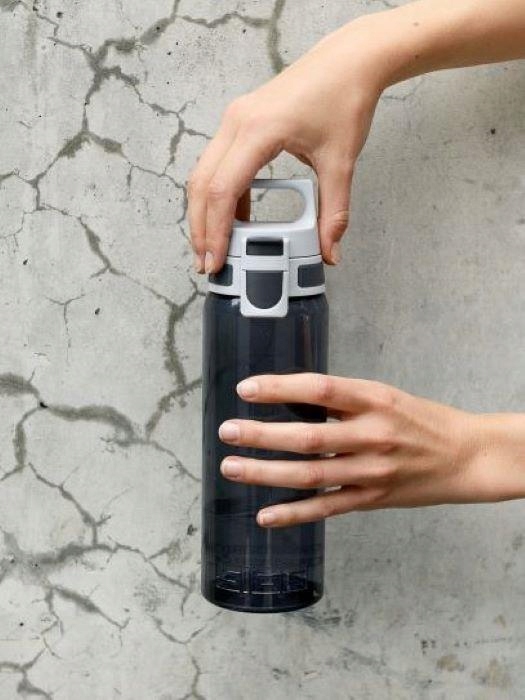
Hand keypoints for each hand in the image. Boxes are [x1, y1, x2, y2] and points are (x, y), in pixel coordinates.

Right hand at [188, 0, 524, 275]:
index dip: (215, 231)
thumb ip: (333, 212)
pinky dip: (221, 195)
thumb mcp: (341, 162)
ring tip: (215, 247)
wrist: (349, 61)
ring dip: (205, 213)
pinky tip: (237, 220)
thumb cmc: (344, 99)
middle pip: (201, 185)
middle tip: (208, 264)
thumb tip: (329, 252)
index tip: (216, 261)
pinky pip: (219, 164)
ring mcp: (234, 120)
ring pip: (203, 175)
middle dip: (201, 228)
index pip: (222, 191)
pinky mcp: (240, 123)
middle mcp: (236, 123)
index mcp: (257, 131)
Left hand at [217, 373, 524, 526]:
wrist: (464, 456)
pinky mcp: (371, 498)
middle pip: (308, 437)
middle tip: (227, 431)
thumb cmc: (420, 420)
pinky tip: (264, 515)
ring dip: (266, 473)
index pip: (321, 390)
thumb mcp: (383, 395)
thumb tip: (287, 397)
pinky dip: (294, 514)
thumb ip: (341, 399)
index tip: (246, 389)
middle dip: (262, 435)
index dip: (281, 389)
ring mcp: (371, 471)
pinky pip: (327, 508)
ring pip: (310, 475)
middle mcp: (372, 435)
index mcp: (374, 400)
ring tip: (231, 466)